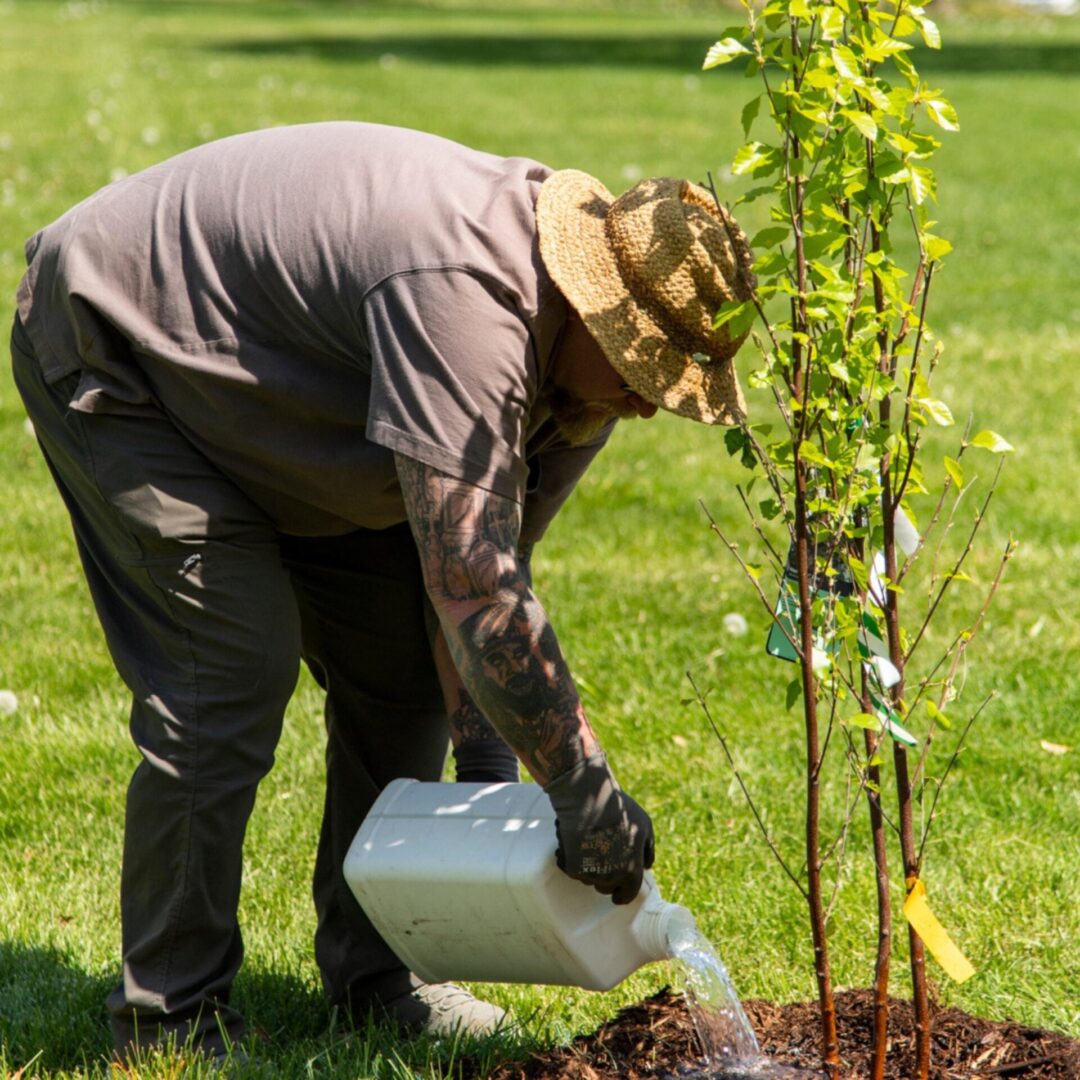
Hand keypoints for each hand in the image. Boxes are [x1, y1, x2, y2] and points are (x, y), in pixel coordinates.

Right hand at [543, 753, 654, 904]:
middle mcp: (612, 877)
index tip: (617, 894)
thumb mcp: (644, 825)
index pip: (627, 894)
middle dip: (606, 878)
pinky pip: (571, 870)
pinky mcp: (572, 867)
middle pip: (606, 888)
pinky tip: (573, 843)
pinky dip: (571, 860)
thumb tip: (647, 866)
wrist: (589, 798)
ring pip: (588, 880)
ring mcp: (590, 873)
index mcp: (632, 870)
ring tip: (589, 844)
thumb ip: (648, 849)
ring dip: (589, 868)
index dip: (622, 894)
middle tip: (603, 858)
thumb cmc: (619, 809)